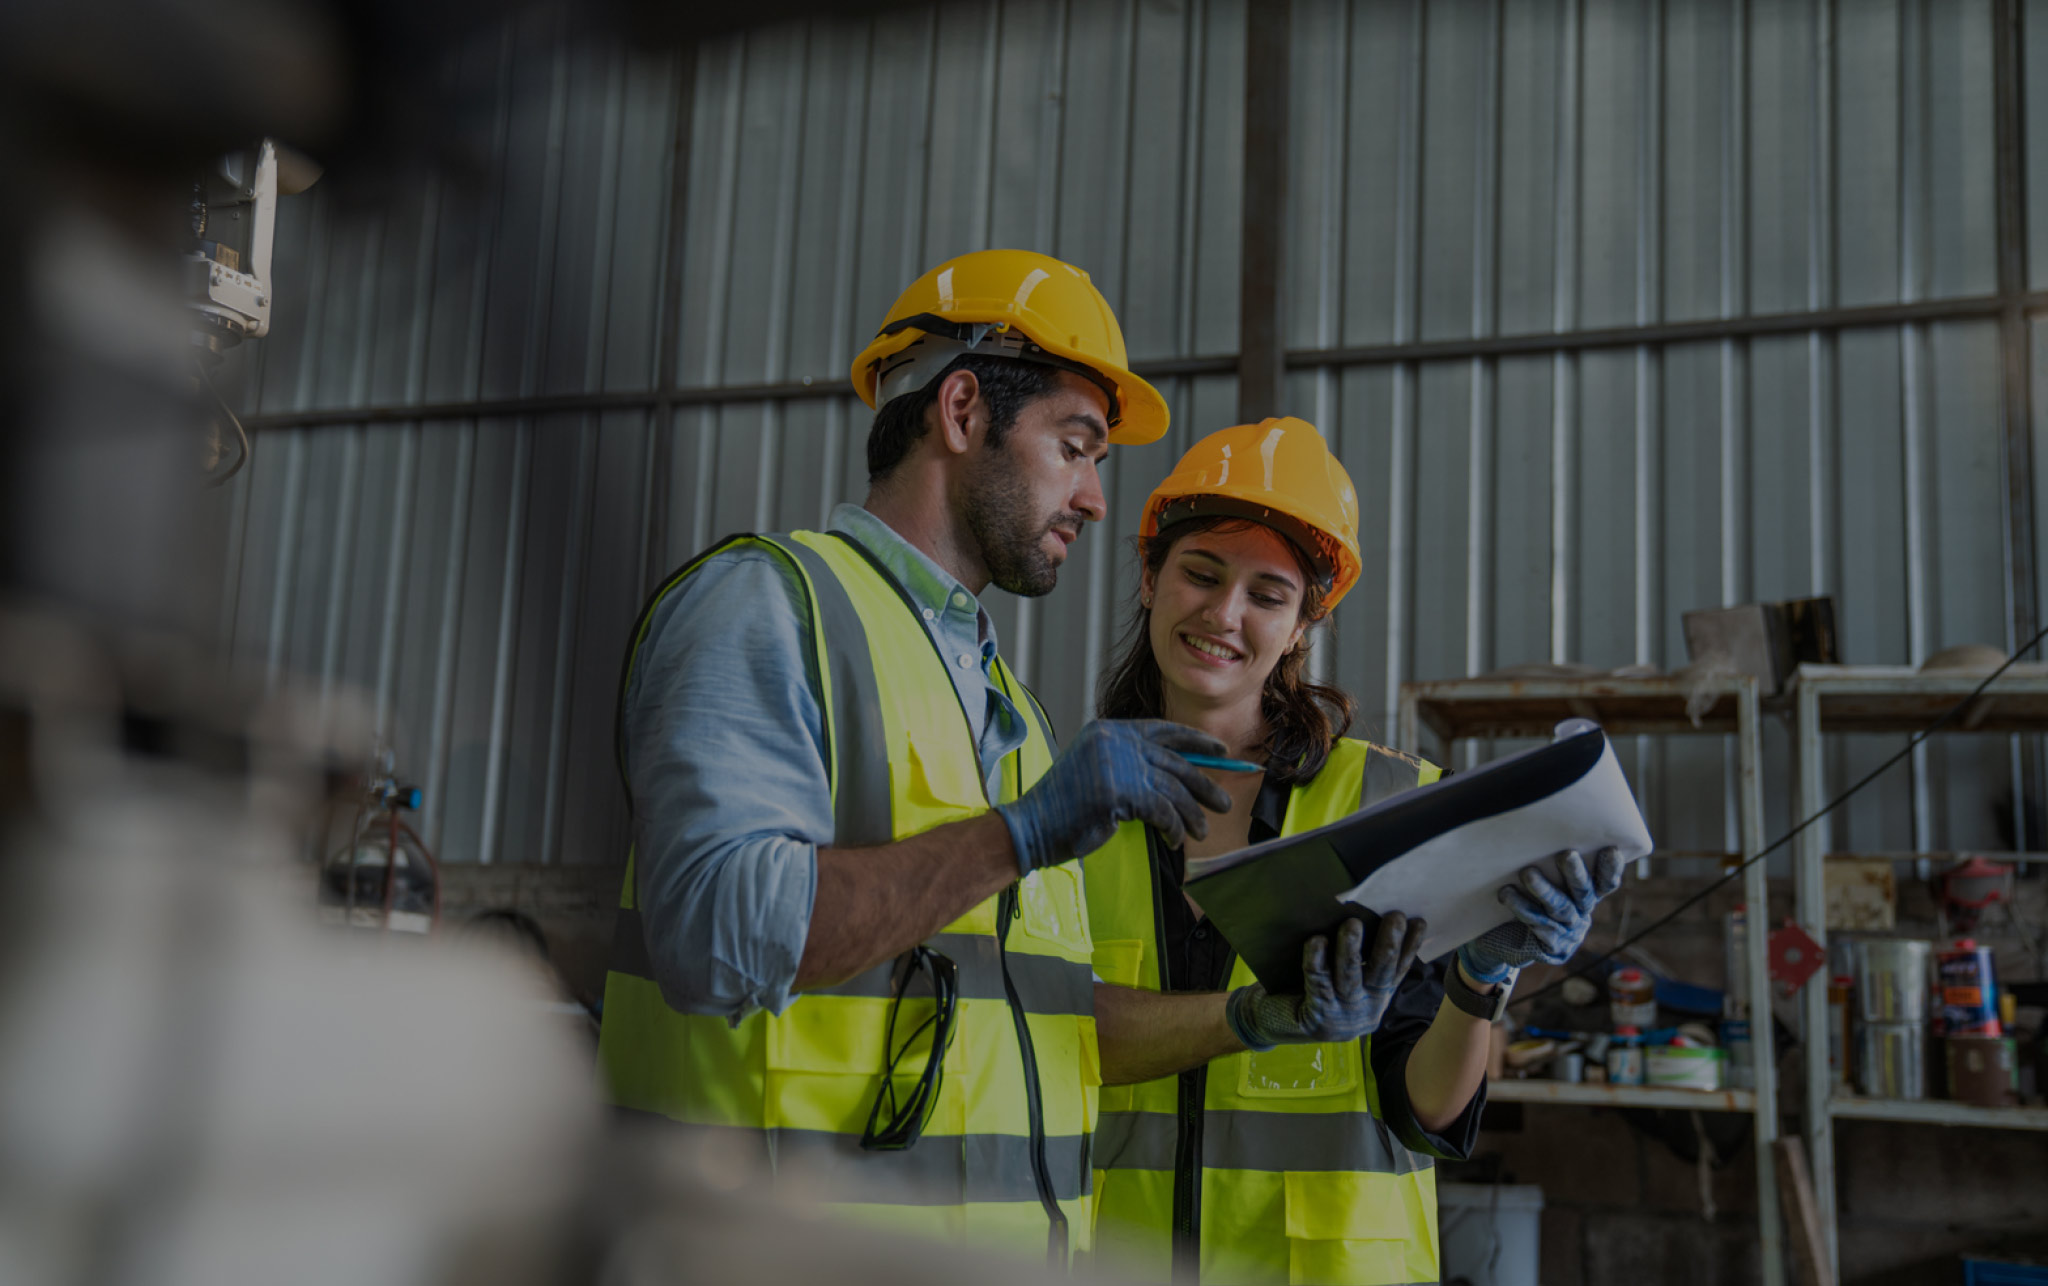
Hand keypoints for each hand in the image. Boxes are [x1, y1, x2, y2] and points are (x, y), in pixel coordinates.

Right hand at [994, 719, 1233, 873]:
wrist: (1033, 826)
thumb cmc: (1065, 806)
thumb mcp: (1097, 769)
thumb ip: (1129, 762)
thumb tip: (1178, 775)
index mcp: (1109, 730)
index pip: (1162, 729)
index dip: (1195, 740)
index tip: (1220, 751)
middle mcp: (1115, 742)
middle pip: (1175, 761)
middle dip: (1204, 785)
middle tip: (1223, 803)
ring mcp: (1118, 765)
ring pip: (1174, 789)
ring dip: (1192, 815)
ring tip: (1202, 832)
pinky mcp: (1121, 792)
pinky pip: (1164, 812)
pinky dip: (1174, 829)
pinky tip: (1174, 841)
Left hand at [1225, 913, 1425, 1050]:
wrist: (1278, 1022)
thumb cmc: (1315, 990)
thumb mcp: (1347, 981)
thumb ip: (1361, 959)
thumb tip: (1368, 914)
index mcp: (1377, 997)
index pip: (1398, 969)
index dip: (1410, 946)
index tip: (1418, 920)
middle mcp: (1366, 1008)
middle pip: (1380, 971)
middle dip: (1388, 943)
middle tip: (1395, 916)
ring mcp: (1343, 1015)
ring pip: (1349, 976)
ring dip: (1351, 949)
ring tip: (1352, 924)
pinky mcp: (1317, 1016)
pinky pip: (1317, 983)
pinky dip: (1316, 960)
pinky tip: (1316, 941)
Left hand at [1456, 847, 1624, 984]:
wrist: (1503, 940)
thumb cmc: (1525, 898)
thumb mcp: (1541, 879)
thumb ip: (1547, 861)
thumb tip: (1541, 820)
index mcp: (1586, 895)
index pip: (1605, 882)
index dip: (1611, 868)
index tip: (1611, 849)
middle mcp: (1581, 913)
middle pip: (1583, 892)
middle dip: (1575, 873)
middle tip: (1566, 854)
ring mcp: (1568, 932)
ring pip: (1559, 908)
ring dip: (1543, 889)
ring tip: (1527, 872)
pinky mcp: (1551, 947)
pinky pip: (1536, 925)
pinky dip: (1520, 908)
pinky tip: (1506, 893)